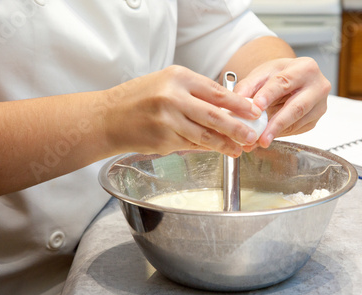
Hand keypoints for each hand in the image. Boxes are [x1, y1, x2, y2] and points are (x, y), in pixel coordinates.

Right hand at [102, 65, 262, 156]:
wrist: (108, 118)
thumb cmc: (138, 98)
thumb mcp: (166, 83)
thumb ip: (194, 93)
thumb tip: (226, 108)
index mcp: (178, 77)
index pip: (216, 92)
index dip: (239, 103)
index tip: (254, 111)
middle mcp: (173, 97)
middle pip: (214, 115)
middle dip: (237, 128)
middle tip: (252, 136)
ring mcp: (168, 120)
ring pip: (205, 135)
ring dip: (225, 144)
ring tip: (239, 149)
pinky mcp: (163, 139)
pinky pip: (191, 145)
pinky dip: (206, 149)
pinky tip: (216, 151)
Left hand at [234, 57, 330, 148]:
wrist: (292, 80)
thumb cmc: (278, 75)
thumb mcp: (262, 74)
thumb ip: (248, 86)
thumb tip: (236, 101)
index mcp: (305, 68)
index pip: (284, 82)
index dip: (269, 95)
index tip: (257, 108)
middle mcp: (318, 86)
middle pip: (297, 108)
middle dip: (276, 124)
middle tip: (261, 138)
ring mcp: (319, 105)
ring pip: (297, 122)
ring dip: (276, 133)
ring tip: (257, 141)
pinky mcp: (314, 120)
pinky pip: (296, 130)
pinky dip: (280, 134)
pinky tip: (266, 136)